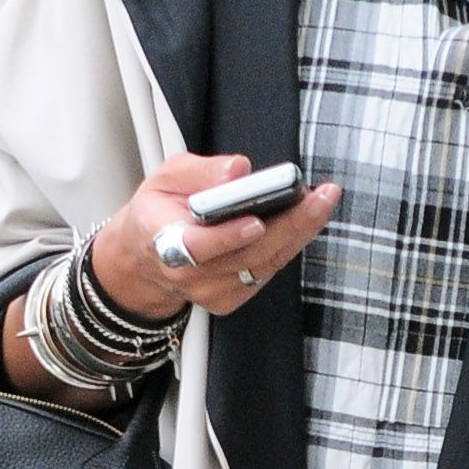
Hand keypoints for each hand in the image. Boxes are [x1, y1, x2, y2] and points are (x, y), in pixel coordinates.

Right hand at [89, 152, 339, 321]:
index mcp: (163, 242)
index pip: (198, 246)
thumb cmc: (160, 210)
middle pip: (246, 256)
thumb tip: (238, 169)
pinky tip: (306, 218)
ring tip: (322, 200)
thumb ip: (200, 171)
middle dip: (289, 225)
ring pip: (264, 264)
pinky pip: (267, 270)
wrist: (146, 255)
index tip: (257, 221)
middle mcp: (189, 275)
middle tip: (320, 196)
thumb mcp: (166, 176)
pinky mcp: (230, 299)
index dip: (228, 236)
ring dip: (299, 232)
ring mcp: (211, 292)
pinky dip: (289, 244)